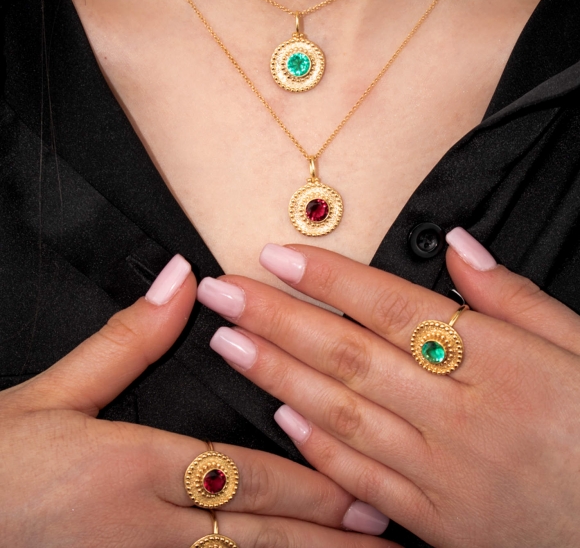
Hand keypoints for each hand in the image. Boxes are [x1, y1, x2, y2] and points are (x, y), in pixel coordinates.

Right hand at [0, 255, 396, 547]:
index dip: (307, 485)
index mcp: (139, 468)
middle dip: (323, 535)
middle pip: (256, 528)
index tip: (359, 491)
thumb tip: (180, 282)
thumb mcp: (54, 392)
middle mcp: (149, 524)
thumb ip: (128, 340)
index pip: (245, 473)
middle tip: (383, 537)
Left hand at [198, 229, 579, 547]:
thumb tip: (458, 245)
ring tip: (228, 342)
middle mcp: (461, 415)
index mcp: (501, 363)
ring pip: (342, 413)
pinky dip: (317, 445)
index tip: (274, 256)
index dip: (328, 280)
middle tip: (223, 291)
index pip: (392, 308)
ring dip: (277, 375)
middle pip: (349, 355)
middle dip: (277, 318)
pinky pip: (362, 477)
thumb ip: (513, 298)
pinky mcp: (436, 520)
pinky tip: (277, 415)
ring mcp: (442, 472)